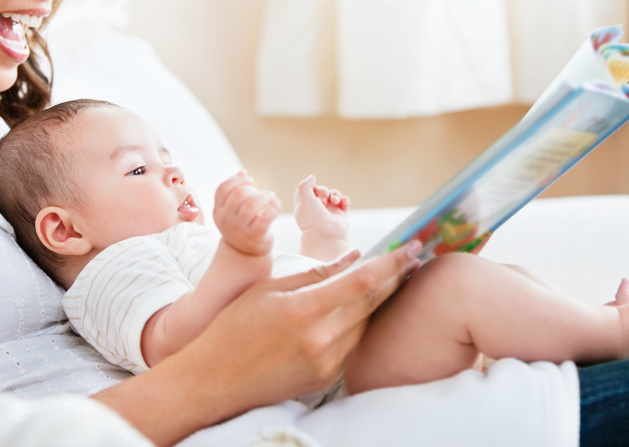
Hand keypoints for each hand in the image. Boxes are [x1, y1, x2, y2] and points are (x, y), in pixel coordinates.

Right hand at [160, 240, 423, 417]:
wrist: (215, 380)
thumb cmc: (234, 327)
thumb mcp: (269, 290)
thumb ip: (316, 274)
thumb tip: (354, 257)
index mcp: (303, 311)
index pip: (362, 283)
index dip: (391, 263)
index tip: (412, 247)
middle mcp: (320, 341)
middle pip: (371, 303)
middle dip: (395, 277)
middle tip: (414, 256)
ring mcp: (326, 364)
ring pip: (364, 324)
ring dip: (379, 300)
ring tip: (392, 276)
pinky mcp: (326, 379)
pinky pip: (352, 344)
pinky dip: (359, 322)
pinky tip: (363, 307)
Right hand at [213, 171, 279, 256]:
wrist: (246, 254)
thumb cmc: (241, 226)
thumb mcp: (232, 211)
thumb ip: (234, 192)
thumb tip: (242, 172)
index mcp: (217, 212)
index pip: (222, 189)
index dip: (237, 180)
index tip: (250, 180)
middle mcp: (225, 221)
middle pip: (239, 194)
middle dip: (254, 189)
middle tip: (265, 193)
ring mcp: (239, 230)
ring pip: (252, 204)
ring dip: (265, 196)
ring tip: (272, 197)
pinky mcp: (255, 236)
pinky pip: (266, 217)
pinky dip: (274, 207)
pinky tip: (277, 204)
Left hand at [293, 175, 348, 240]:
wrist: (326, 236)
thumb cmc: (313, 219)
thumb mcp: (303, 199)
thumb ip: (305, 185)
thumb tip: (312, 177)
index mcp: (304, 205)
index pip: (307, 190)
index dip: (310, 187)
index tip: (312, 191)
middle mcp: (316, 208)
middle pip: (321, 190)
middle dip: (323, 191)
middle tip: (322, 202)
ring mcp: (329, 211)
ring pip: (333, 194)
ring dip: (335, 194)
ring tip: (334, 201)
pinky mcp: (339, 214)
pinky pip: (344, 202)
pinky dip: (344, 200)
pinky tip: (342, 203)